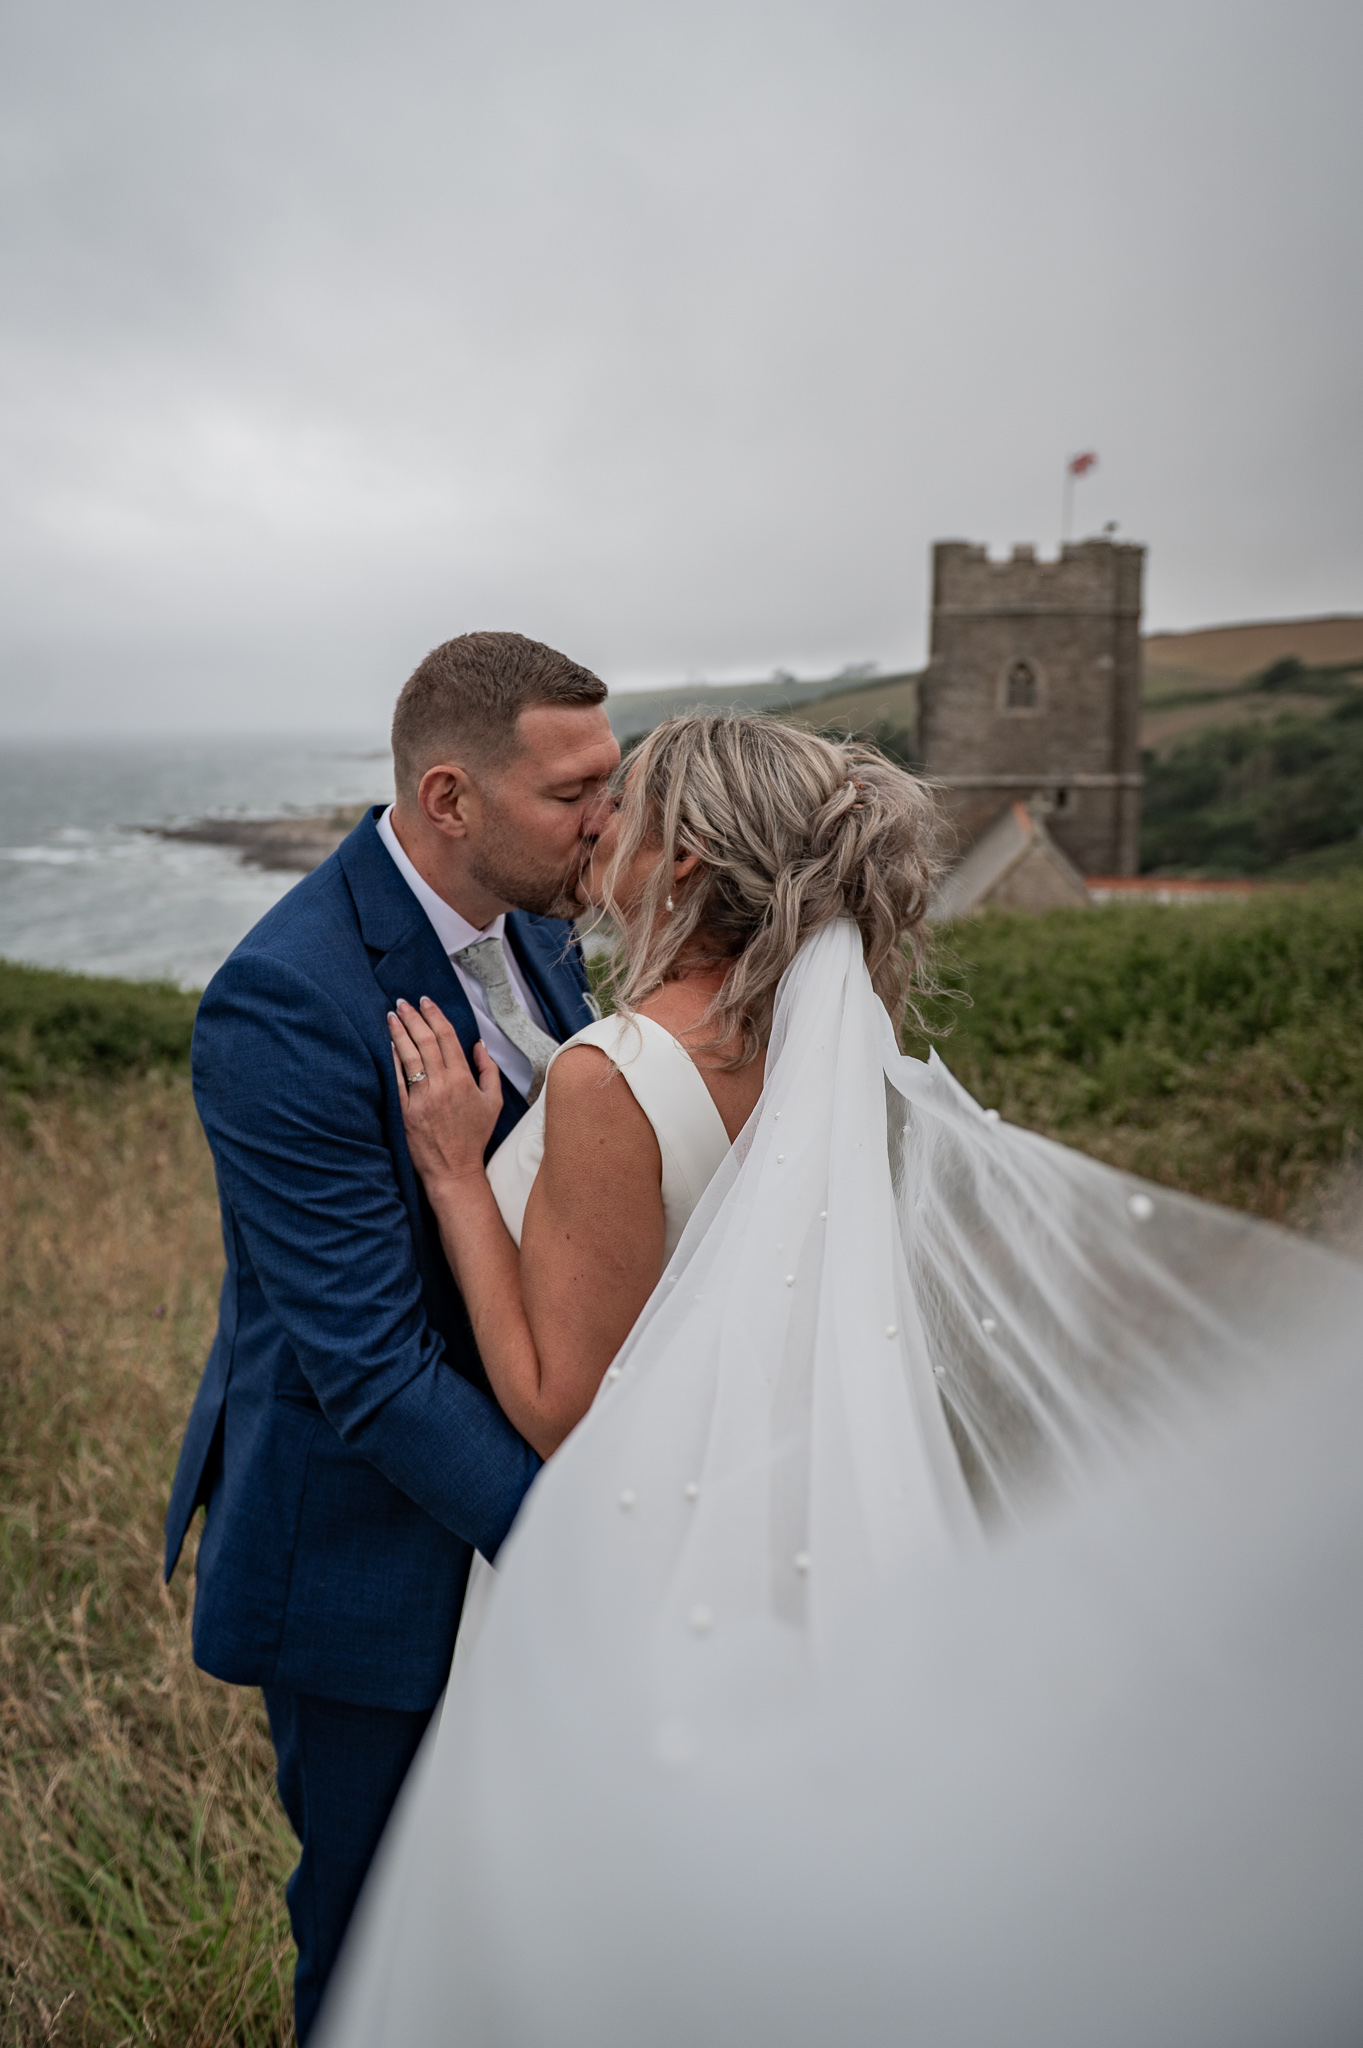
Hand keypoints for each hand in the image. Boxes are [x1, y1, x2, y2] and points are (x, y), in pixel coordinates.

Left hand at [388, 998, 502, 1191]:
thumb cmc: (474, 1136)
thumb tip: (479, 1045)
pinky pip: (398, 1081)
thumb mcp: (492, 1102)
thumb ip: (488, 1070)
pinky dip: (393, 1060)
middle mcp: (443, 1085)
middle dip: (414, 1017)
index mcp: (464, 1079)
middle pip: (426, 1041)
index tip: (425, 1001)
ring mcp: (423, 1099)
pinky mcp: (406, 1112)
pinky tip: (388, 1045)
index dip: (435, 1015)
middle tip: (404, 1001)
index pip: (447, 1037)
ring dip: (400, 1033)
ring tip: (392, 1016)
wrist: (455, 1170)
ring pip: (410, 1057)